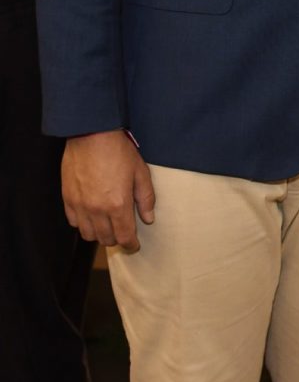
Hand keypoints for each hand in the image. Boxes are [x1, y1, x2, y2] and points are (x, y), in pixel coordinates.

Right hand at [62, 130, 155, 252]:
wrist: (91, 135)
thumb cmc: (119, 151)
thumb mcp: (140, 172)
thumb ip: (145, 198)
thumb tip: (148, 219)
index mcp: (118, 205)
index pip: (124, 236)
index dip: (131, 245)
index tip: (134, 245)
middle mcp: (97, 210)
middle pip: (106, 239)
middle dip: (117, 239)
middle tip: (123, 232)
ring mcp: (80, 206)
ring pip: (88, 235)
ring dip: (99, 234)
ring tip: (107, 225)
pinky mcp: (68, 199)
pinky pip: (74, 222)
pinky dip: (83, 223)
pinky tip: (91, 216)